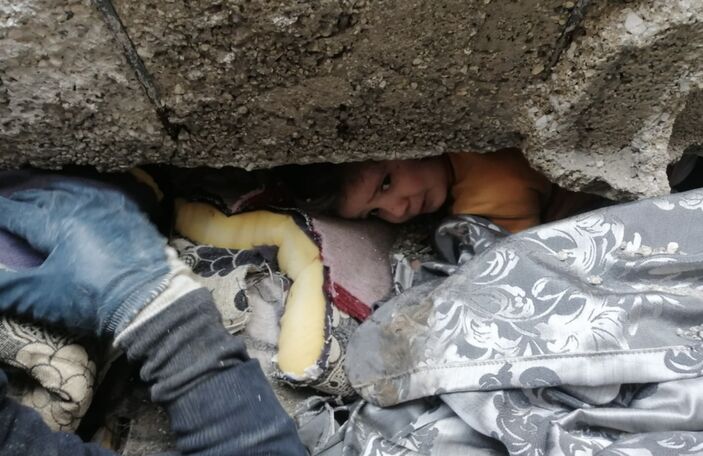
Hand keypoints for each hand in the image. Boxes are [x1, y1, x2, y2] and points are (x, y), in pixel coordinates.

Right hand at [0, 180, 170, 335]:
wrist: (149, 300)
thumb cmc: (91, 299)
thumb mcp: (39, 296)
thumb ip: (4, 285)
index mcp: (54, 222)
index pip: (16, 212)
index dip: (0, 212)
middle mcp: (81, 204)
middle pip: (44, 195)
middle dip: (22, 196)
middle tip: (11, 199)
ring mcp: (111, 205)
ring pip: (74, 188)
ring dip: (53, 189)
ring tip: (41, 191)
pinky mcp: (133, 212)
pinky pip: (106, 190)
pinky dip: (88, 189)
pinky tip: (87, 191)